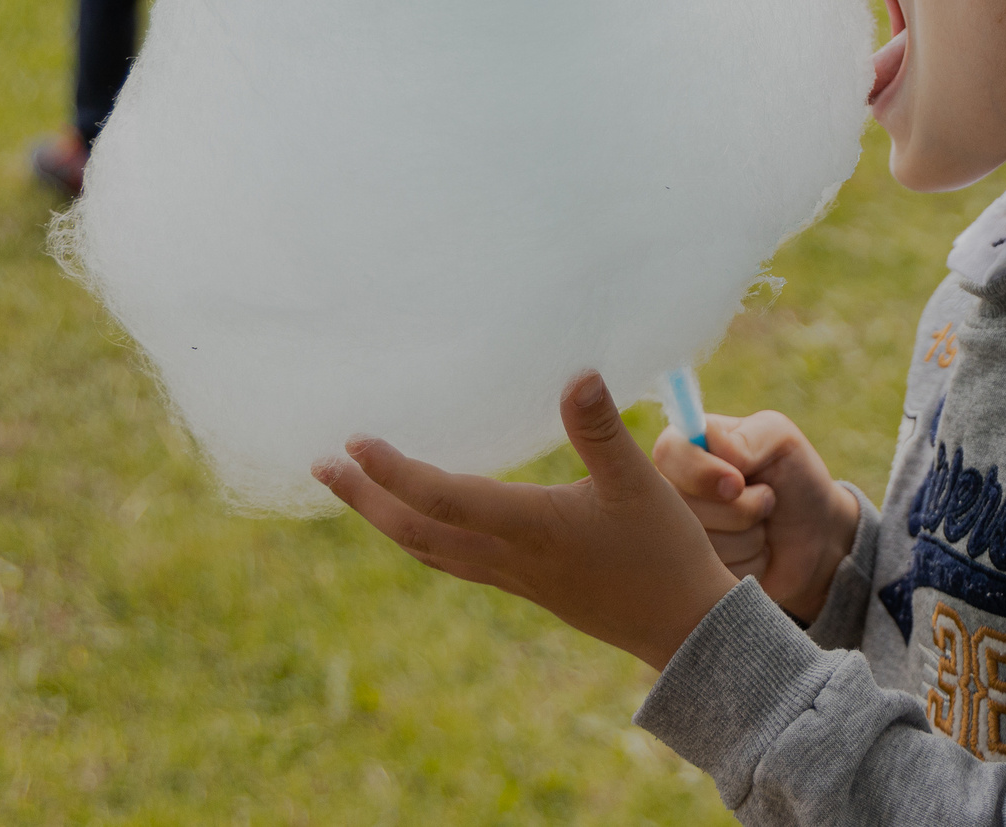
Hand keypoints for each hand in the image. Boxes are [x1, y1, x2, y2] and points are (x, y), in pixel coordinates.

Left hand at [315, 372, 738, 670]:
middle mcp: (507, 557)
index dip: (393, 470)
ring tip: (355, 490)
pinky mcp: (526, 585)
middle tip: (322, 466)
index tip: (355, 440)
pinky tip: (425, 519)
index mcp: (527, 528)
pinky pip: (452, 560)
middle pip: (414, 532)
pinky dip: (421, 535)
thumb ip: (601, 430)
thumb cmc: (665, 552)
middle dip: (364, 499)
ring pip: (429, 550)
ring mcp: (513, 577)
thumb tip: (576, 374)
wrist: (683, 630)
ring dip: (384, 519)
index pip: (441, 498)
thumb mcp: (639, 482)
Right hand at [653, 410, 857, 623]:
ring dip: (749, 538)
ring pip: (700, 545)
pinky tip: (757, 553)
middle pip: (683, 507)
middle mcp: (671, 492)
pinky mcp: (694, 575)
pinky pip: (713, 576)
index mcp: (685, 448)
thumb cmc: (794, 477)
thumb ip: (746, 437)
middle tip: (766, 500)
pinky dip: (750, 564)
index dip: (701, 473)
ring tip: (761, 525)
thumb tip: (713, 447)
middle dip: (740, 510)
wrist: (817, 537)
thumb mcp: (779, 439)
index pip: (668, 453)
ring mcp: (679, 536)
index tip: (738, 483)